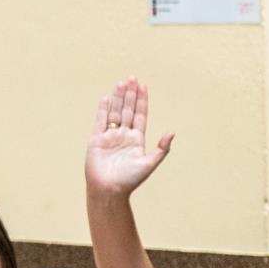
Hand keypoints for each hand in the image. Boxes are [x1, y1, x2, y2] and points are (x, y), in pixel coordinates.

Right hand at [86, 78, 172, 197]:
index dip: (142, 101)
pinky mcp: (97, 139)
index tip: (143, 86)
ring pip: (115, 112)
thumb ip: (161, 148)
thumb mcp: (150, 163)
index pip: (140, 115)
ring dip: (118, 98)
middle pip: (128, 110)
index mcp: (137, 139)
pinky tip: (106, 98)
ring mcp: (110, 136)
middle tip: (132, 77)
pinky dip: (103, 110)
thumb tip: (172, 132)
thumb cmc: (130, 180)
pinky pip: (100, 121)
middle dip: (130, 94)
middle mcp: (124, 135)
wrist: (109, 190)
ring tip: (121, 83)